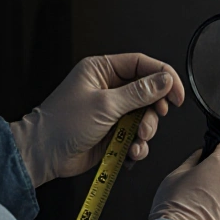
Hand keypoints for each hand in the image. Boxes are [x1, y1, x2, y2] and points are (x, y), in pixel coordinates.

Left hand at [9, 53, 185, 186]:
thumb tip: (164, 80)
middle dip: (154, 110)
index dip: (164, 76)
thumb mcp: (105, 105)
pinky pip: (135, 135)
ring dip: (146, 130)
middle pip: (147, 92)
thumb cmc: (62, 124)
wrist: (42, 155)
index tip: (177, 94)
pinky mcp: (112, 133)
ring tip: (137, 141)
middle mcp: (108, 88)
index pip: (142, 64)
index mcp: (102, 70)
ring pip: (144, 116)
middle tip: (152, 120)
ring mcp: (111, 111)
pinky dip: (137, 145)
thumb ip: (139, 93)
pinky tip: (131, 152)